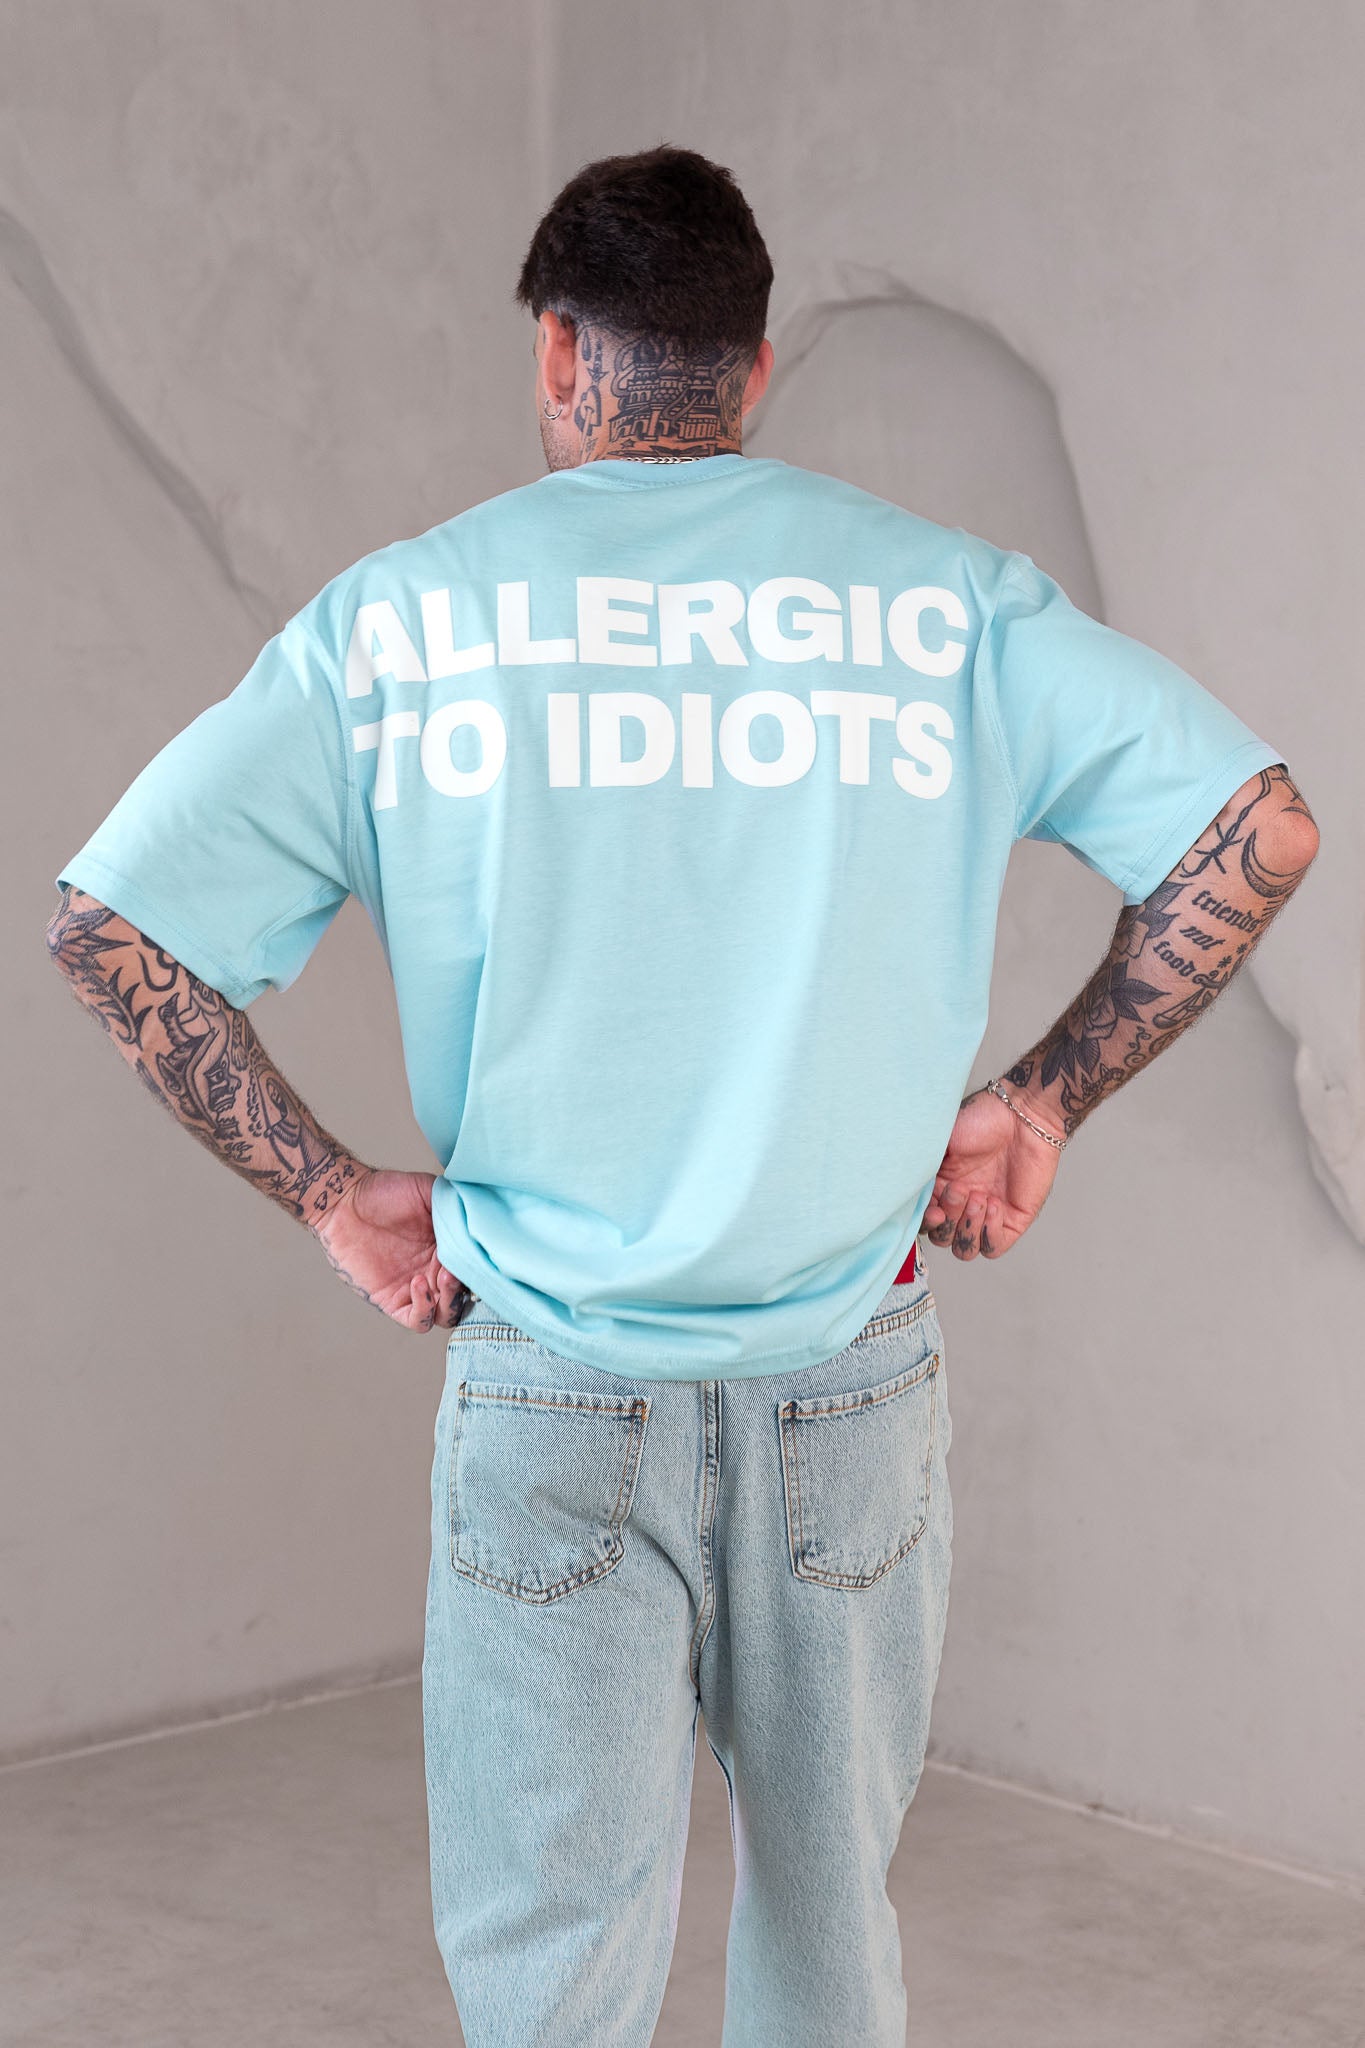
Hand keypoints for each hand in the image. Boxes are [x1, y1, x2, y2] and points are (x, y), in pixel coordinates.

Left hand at [310, 1167, 468, 1329]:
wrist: (346, 1201)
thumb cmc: (384, 1192)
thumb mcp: (428, 1190)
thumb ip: (456, 1203)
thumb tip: (480, 1217)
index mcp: (450, 1249)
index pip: (478, 1271)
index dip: (481, 1268)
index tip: (476, 1254)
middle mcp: (436, 1272)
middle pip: (467, 1298)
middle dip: (467, 1288)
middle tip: (457, 1269)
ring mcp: (416, 1288)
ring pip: (448, 1314)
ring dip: (451, 1301)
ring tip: (442, 1276)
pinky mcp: (392, 1301)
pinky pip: (418, 1321)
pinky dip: (424, 1309)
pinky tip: (417, 1283)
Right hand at [922, 1085, 1063, 1259]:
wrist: (1021, 1115)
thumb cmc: (980, 1120)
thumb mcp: (938, 1140)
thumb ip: (919, 1167)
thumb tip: (900, 1187)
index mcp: (939, 1188)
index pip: (923, 1222)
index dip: (925, 1222)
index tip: (933, 1208)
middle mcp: (961, 1205)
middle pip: (941, 1238)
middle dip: (948, 1220)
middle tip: (960, 1190)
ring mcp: (986, 1214)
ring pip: (965, 1249)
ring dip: (967, 1230)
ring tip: (979, 1198)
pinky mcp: (1012, 1219)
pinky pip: (994, 1247)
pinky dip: (989, 1233)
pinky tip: (994, 1204)